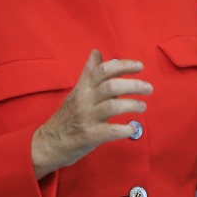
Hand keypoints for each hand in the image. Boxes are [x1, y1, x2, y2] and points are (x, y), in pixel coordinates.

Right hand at [31, 50, 152, 178]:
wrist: (47, 144)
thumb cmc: (66, 117)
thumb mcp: (76, 92)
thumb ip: (89, 73)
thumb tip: (97, 52)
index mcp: (82, 88)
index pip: (103, 70)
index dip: (123, 65)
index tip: (139, 66)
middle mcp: (84, 101)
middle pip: (111, 86)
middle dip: (134, 85)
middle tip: (149, 88)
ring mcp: (86, 118)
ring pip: (112, 106)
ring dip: (132, 104)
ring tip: (143, 106)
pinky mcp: (89, 136)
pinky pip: (111, 131)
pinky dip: (125, 129)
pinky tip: (133, 128)